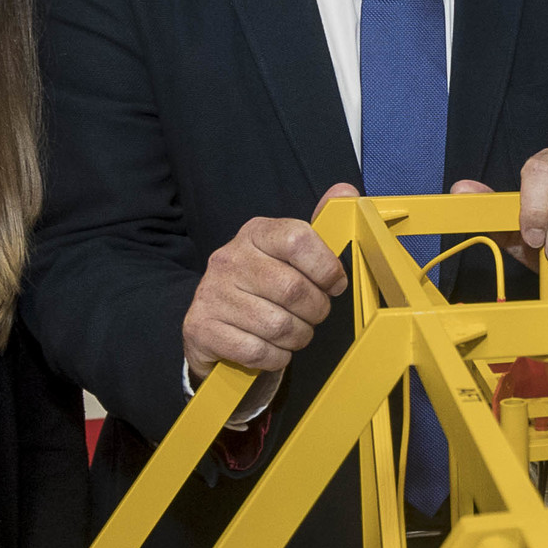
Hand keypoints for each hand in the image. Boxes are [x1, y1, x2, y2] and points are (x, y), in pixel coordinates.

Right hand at [183, 183, 355, 381]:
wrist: (213, 325)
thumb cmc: (261, 288)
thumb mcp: (287, 255)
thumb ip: (318, 228)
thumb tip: (345, 190)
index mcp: (254, 234)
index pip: (298, 239)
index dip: (326, 268)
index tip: (334, 284)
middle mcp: (229, 258)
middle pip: (293, 290)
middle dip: (316, 311)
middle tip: (314, 314)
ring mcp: (212, 293)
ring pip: (279, 325)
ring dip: (298, 337)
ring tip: (294, 333)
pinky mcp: (202, 328)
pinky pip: (258, 351)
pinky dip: (276, 357)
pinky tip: (272, 348)